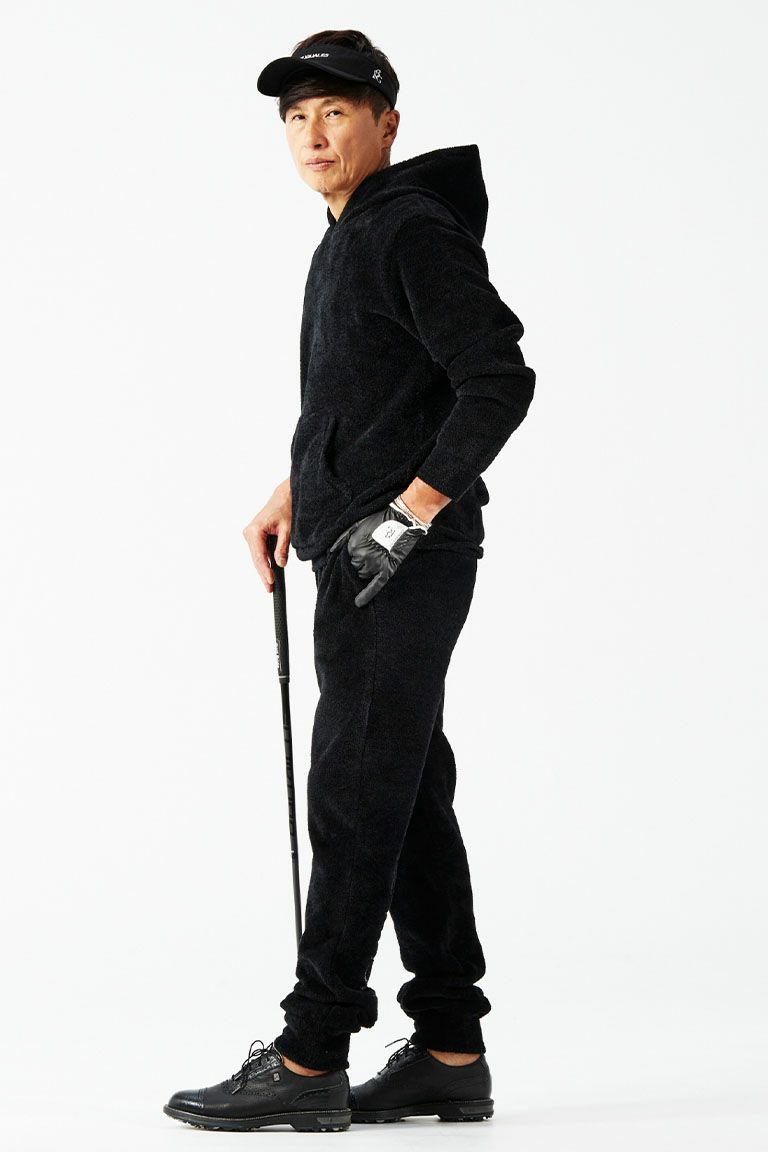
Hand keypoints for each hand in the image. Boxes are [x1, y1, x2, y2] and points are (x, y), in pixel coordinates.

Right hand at [242, 477, 291, 592]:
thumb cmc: (285, 508)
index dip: (265, 571)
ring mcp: (250, 534)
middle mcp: (249, 532)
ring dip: (263, 570)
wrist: (284, 496)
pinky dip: (263, 562)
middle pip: (256, 559)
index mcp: (255, 530)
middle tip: (269, 589)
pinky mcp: (255, 536)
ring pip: (257, 557)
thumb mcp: (287, 529)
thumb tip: (280, 564)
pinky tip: (268, 573)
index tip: (270, 581)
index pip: (259, 556)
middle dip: (264, 574)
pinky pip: (258, 552)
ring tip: (269, 584)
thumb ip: (282, 548)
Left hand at [330, 501, 428, 607]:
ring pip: (363, 575)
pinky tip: (359, 602)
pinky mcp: (387, 570)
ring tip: (374, 562)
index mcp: (353, 546)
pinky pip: (374, 586)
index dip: (353, 556)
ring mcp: (375, 564)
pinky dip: (366, 595)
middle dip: (359, 563)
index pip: (347, 559)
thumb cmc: (381, 519)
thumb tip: (330, 550)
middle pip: (354, 568)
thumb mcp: (357, 523)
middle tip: (368, 555)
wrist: (404, 519)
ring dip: (365, 571)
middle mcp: (362, 557)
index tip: (359, 552)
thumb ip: (342, 538)